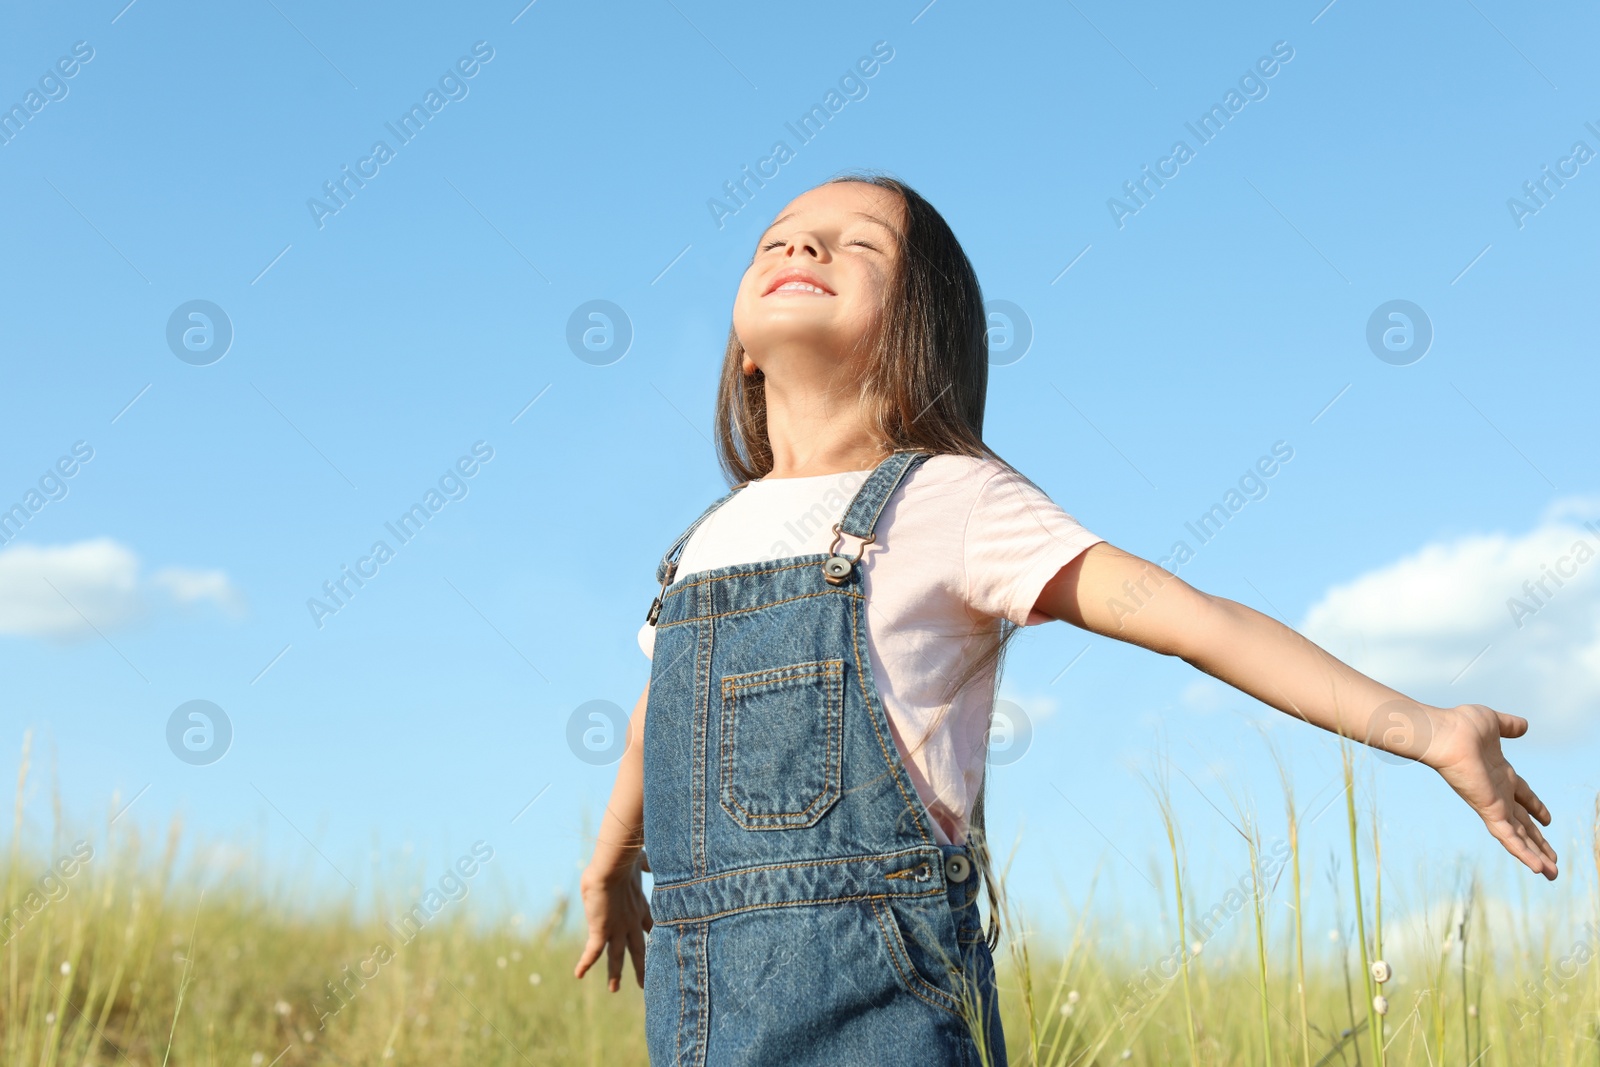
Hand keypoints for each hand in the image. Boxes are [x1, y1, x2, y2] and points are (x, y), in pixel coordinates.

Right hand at [574, 850, 652, 990]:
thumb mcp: (638, 861)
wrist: (613, 866)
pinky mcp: (601, 930)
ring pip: (617, 957)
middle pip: (639, 950)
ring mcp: (617, 928)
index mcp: (640, 907)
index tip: (659, 948)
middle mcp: (631, 922)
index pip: (650, 928)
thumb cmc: (625, 860)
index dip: (654, 938)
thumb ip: (645, 865)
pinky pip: (592, 952)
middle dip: (641, 967)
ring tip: (614, 989)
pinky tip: (578, 974)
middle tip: (644, 984)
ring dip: (615, 974)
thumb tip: (648, 861)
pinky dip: (585, 963)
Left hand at [1422, 704, 1557, 879]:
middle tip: (1552, 859)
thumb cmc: (1461, 725)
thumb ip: (1509, 726)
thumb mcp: (1493, 723)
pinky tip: (1538, 868)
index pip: (1523, 796)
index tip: (1547, 820)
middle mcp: (1497, 792)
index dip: (1536, 807)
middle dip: (1538, 841)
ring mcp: (1493, 804)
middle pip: (1522, 823)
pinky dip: (1523, 853)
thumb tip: (1524, 725)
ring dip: (1536, 855)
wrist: (1444, 733)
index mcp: (1501, 774)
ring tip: (1551, 874)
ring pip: (1518, 837)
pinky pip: (1509, 837)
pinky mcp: (1488, 810)